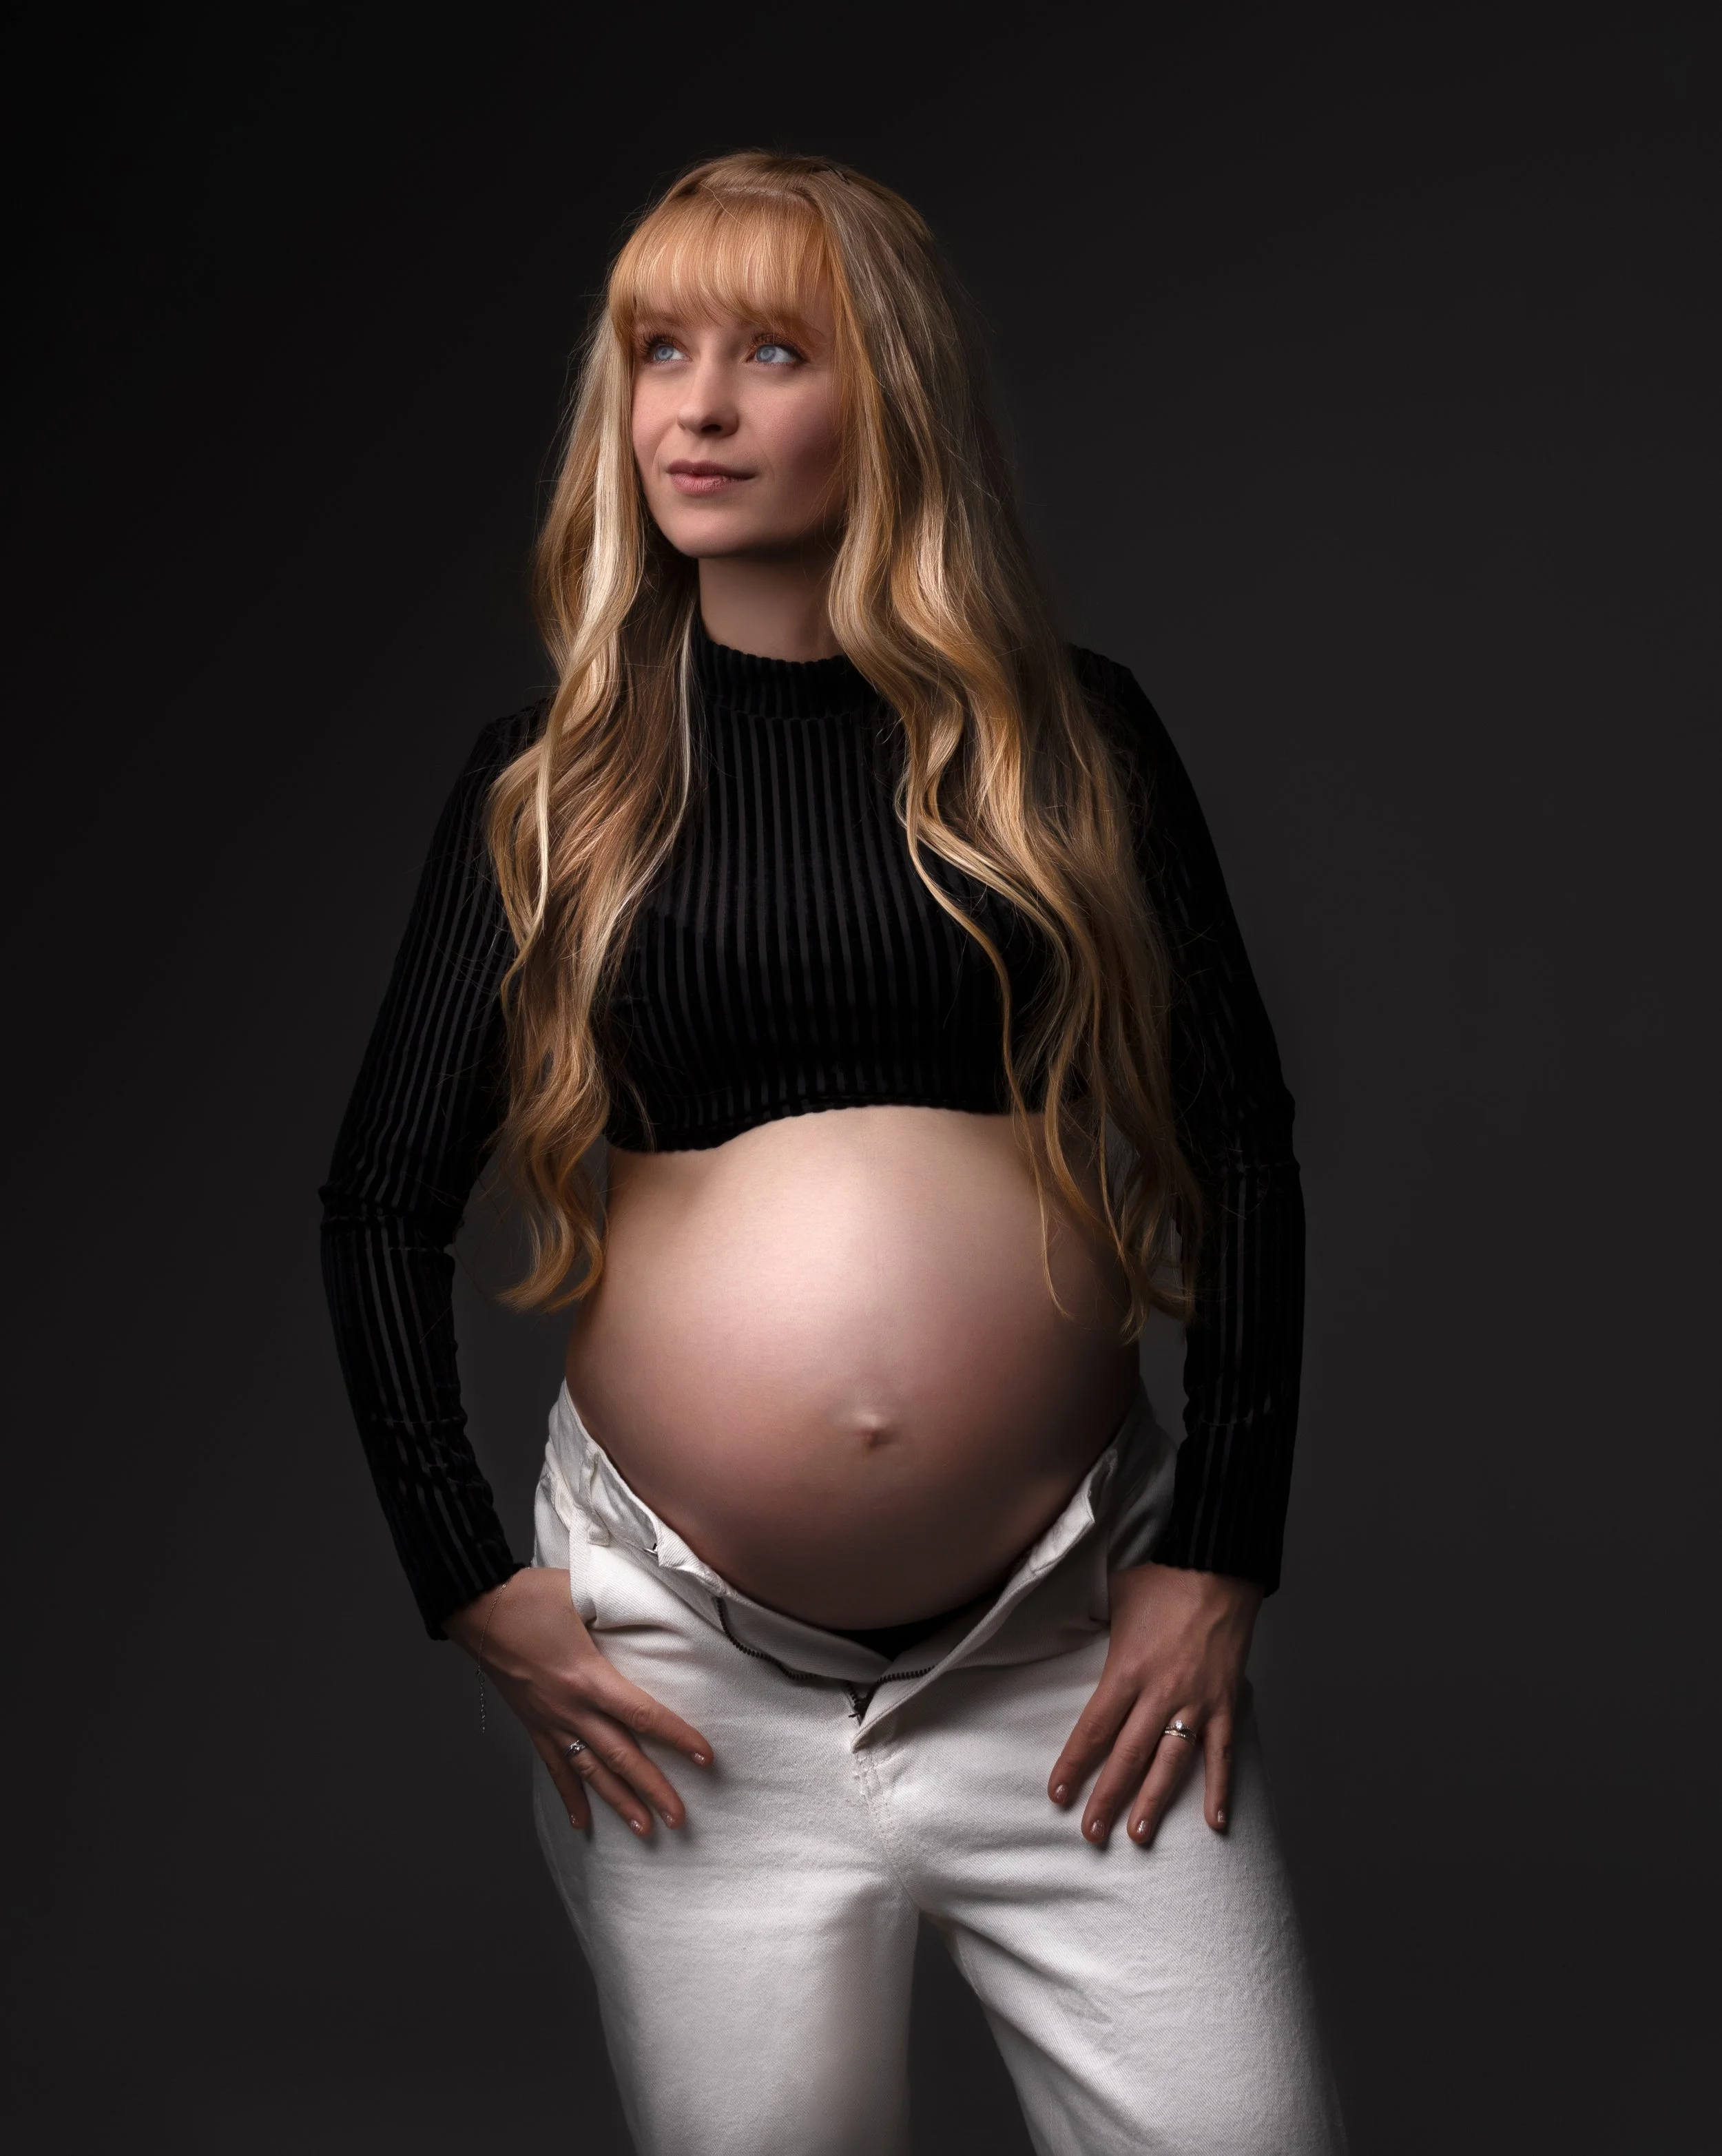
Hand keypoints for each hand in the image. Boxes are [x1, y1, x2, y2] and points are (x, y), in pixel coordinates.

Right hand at [447, 1569, 714, 1837]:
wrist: (477, 1608)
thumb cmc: (531, 1595)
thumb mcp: (583, 1592)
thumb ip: (622, 1603)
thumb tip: (659, 1604)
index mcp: (589, 1677)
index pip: (643, 1715)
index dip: (677, 1738)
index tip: (705, 1758)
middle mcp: (571, 1708)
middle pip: (621, 1757)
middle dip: (653, 1790)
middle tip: (680, 1819)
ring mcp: (550, 1721)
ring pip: (591, 1771)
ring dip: (619, 1802)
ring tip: (644, 1830)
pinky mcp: (533, 1724)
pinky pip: (555, 1767)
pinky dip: (569, 1796)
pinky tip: (582, 1822)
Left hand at [1048, 1561, 1262, 1848]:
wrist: (1219, 1562)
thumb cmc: (1163, 1575)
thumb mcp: (1115, 1599)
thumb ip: (1094, 1626)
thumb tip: (1067, 1630)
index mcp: (1126, 1669)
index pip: (1094, 1729)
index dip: (1074, 1765)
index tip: (1058, 1795)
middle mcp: (1160, 1692)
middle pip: (1128, 1756)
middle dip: (1107, 1798)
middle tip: (1091, 1833)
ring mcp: (1197, 1701)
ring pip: (1172, 1763)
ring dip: (1155, 1802)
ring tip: (1139, 1835)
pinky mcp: (1227, 1701)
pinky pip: (1222, 1753)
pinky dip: (1220, 1789)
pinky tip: (1215, 1822)